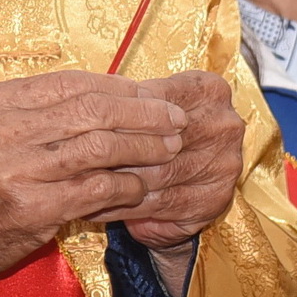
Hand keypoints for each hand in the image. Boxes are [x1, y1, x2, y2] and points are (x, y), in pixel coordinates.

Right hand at [0, 70, 187, 278]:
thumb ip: (34, 113)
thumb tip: (111, 95)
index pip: (68, 83)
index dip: (118, 87)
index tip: (150, 92)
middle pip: (89, 110)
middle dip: (142, 113)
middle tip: (175, 118)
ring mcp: (11, 171)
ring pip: (99, 147)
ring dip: (143, 147)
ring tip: (170, 148)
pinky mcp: (29, 210)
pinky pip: (95, 189)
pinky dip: (126, 186)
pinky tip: (141, 187)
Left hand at [91, 72, 246, 294]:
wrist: (187, 188)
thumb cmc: (155, 138)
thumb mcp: (146, 109)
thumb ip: (126, 105)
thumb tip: (85, 106)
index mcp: (209, 91)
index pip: (154, 98)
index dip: (114, 113)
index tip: (78, 124)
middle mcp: (224, 125)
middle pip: (156, 138)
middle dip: (110, 150)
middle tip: (71, 157)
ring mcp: (224, 164)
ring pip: (154, 173)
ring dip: (111, 180)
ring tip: (76, 182)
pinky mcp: (214, 200)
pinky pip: (157, 203)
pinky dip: (122, 205)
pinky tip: (94, 204)